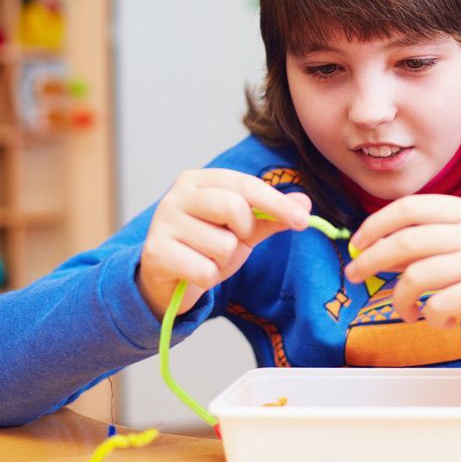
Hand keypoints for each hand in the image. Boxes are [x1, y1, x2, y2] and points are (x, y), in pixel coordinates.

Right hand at [138, 169, 311, 317]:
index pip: (246, 184)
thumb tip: (305, 203)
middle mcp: (177, 195)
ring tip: (208, 258)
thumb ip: (272, 215)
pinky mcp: (155, 253)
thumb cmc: (206, 247)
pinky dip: (209, 278)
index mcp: (199, 180)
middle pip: (234, 207)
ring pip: (222, 245)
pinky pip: (205, 271)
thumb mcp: (243, 229)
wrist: (168, 281)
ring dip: (224, 260)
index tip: (303, 220)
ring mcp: (163, 223)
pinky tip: (194, 272)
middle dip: (244, 232)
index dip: (277, 203)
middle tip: (233, 242)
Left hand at [345, 195, 460, 364]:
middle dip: (372, 258)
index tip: (356, 244)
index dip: (376, 224)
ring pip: (417, 275)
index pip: (411, 207)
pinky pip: (438, 304)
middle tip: (354, 275)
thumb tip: (373, 249)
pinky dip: (429, 317)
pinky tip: (438, 321)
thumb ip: (427, 244)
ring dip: (400, 298)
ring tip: (405, 311)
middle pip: (407, 239)